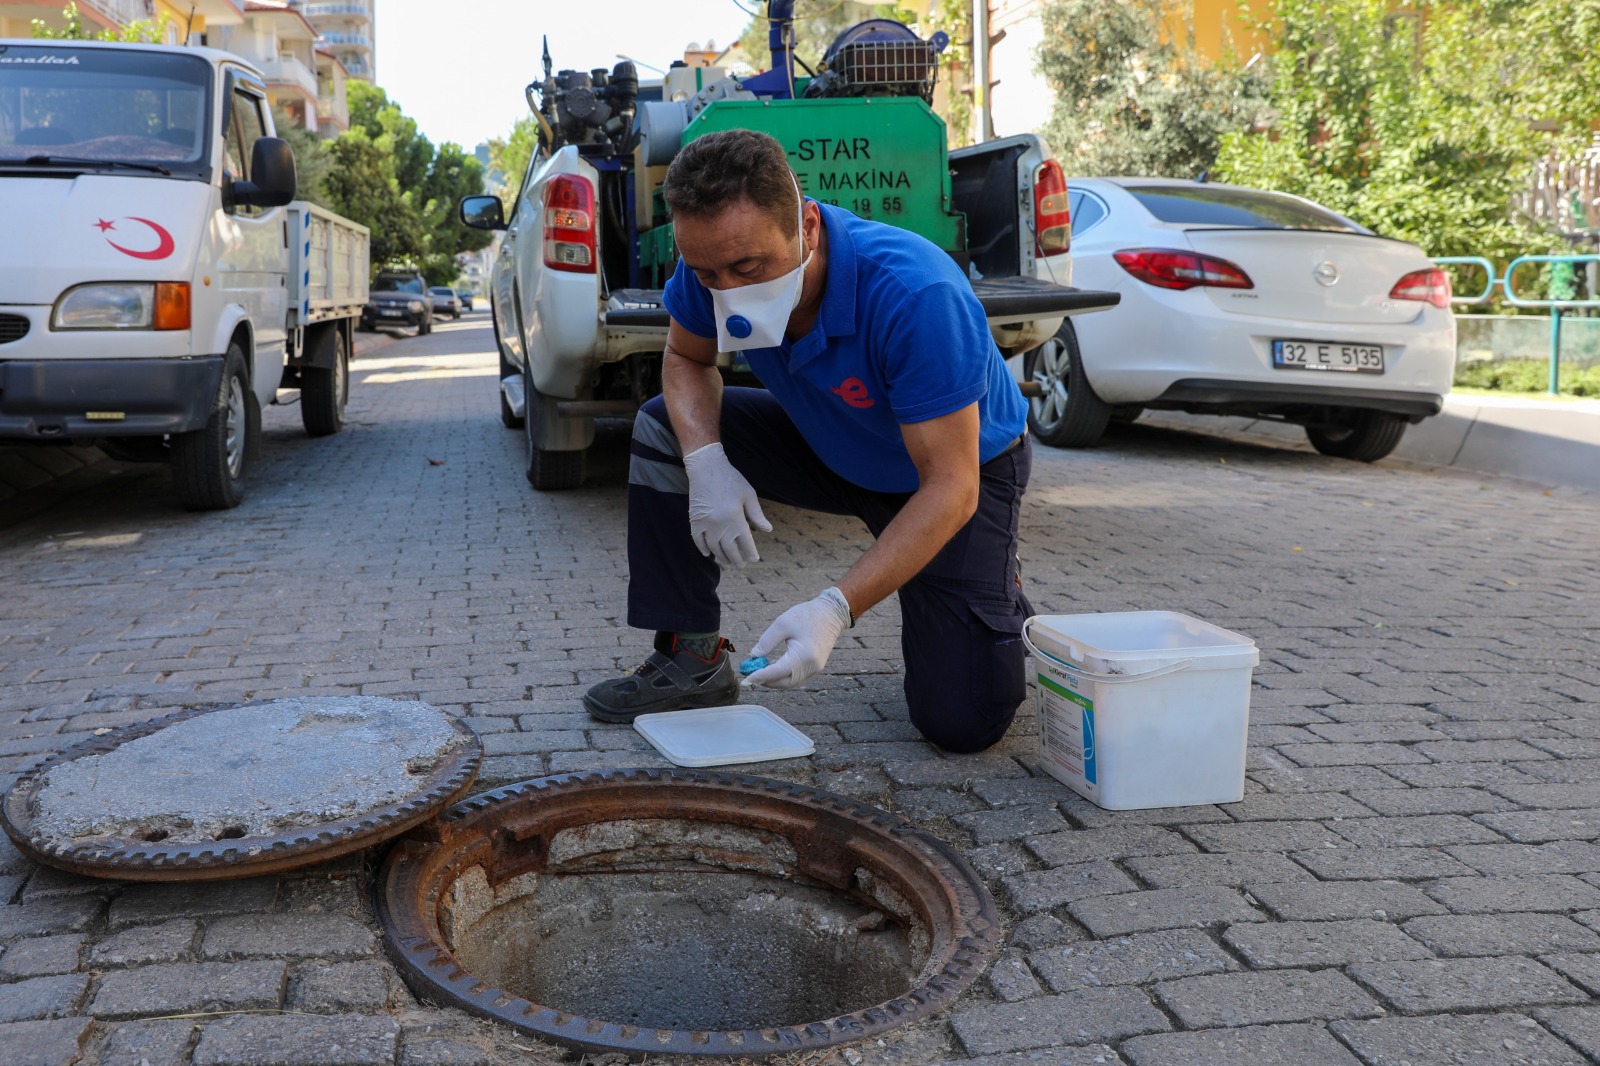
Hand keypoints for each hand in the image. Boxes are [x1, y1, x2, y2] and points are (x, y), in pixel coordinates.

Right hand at [683, 442, 771, 566]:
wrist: (706, 467)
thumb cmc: (731, 479)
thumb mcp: (749, 495)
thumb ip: (757, 515)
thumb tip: (767, 529)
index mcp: (736, 519)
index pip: (745, 543)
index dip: (750, 553)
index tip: (754, 559)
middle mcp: (720, 526)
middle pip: (729, 549)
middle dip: (737, 559)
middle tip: (741, 564)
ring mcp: (706, 525)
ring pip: (714, 548)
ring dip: (722, 557)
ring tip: (728, 562)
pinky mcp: (695, 521)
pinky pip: (698, 540)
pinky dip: (703, 549)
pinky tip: (709, 554)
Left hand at [746, 588, 852, 688]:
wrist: (831, 614)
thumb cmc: (807, 615)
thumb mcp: (782, 623)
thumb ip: (766, 641)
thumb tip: (753, 656)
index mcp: (803, 655)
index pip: (777, 672)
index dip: (760, 676)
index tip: (746, 678)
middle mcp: (811, 667)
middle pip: (784, 683)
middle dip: (766, 682)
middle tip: (749, 676)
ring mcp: (815, 669)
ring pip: (790, 683)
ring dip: (774, 680)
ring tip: (759, 672)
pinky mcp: (816, 668)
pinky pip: (796, 678)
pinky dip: (783, 677)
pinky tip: (772, 669)